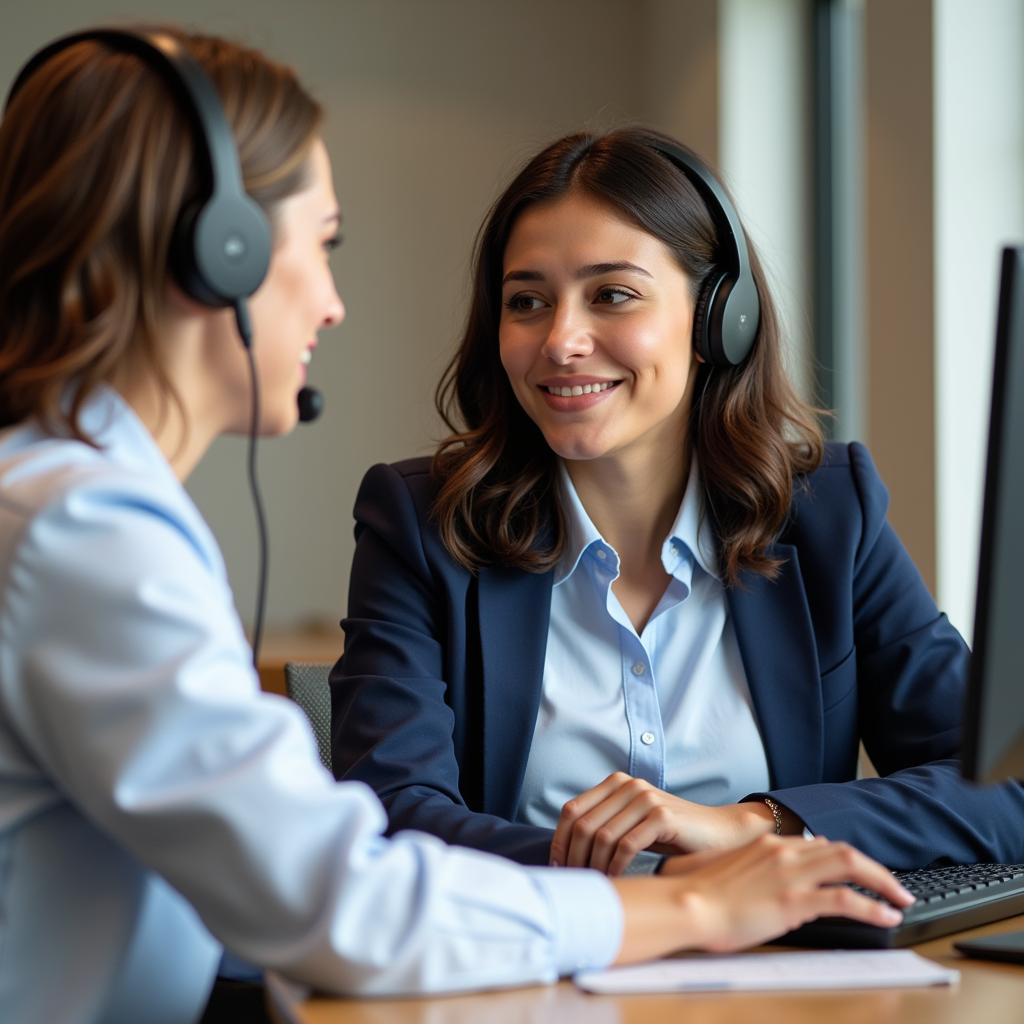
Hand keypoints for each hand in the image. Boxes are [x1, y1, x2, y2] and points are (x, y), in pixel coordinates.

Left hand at [550, 772, 782, 874]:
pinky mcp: (662, 815)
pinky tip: (617, 881)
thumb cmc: (671, 834)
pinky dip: (616, 867)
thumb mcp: (632, 823)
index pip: (572, 810)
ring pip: (602, 836)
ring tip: (596, 885)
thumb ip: (604, 824)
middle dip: (573, 857)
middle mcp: (628, 786)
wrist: (719, 832)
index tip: (558, 867)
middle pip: (583, 824)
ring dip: (594, 866)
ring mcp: (645, 798)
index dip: (559, 840)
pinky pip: (627, 845)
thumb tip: (564, 852)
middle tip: (575, 882)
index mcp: (615, 783)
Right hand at [611, 834, 915, 962]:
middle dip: (874, 867)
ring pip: (851, 865)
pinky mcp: (795, 901)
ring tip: (901, 899)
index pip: (816, 845)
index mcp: (766, 846)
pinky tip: (886, 917)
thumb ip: (739, 866)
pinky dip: (872, 907)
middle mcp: (783, 852)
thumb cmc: (695, 894)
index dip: (843, 858)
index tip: (858, 871)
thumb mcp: (718, 869)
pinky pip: (845, 900)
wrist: (686, 905)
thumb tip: (742, 872)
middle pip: (842, 850)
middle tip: (894, 885)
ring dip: (882, 881)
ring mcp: (791, 875)